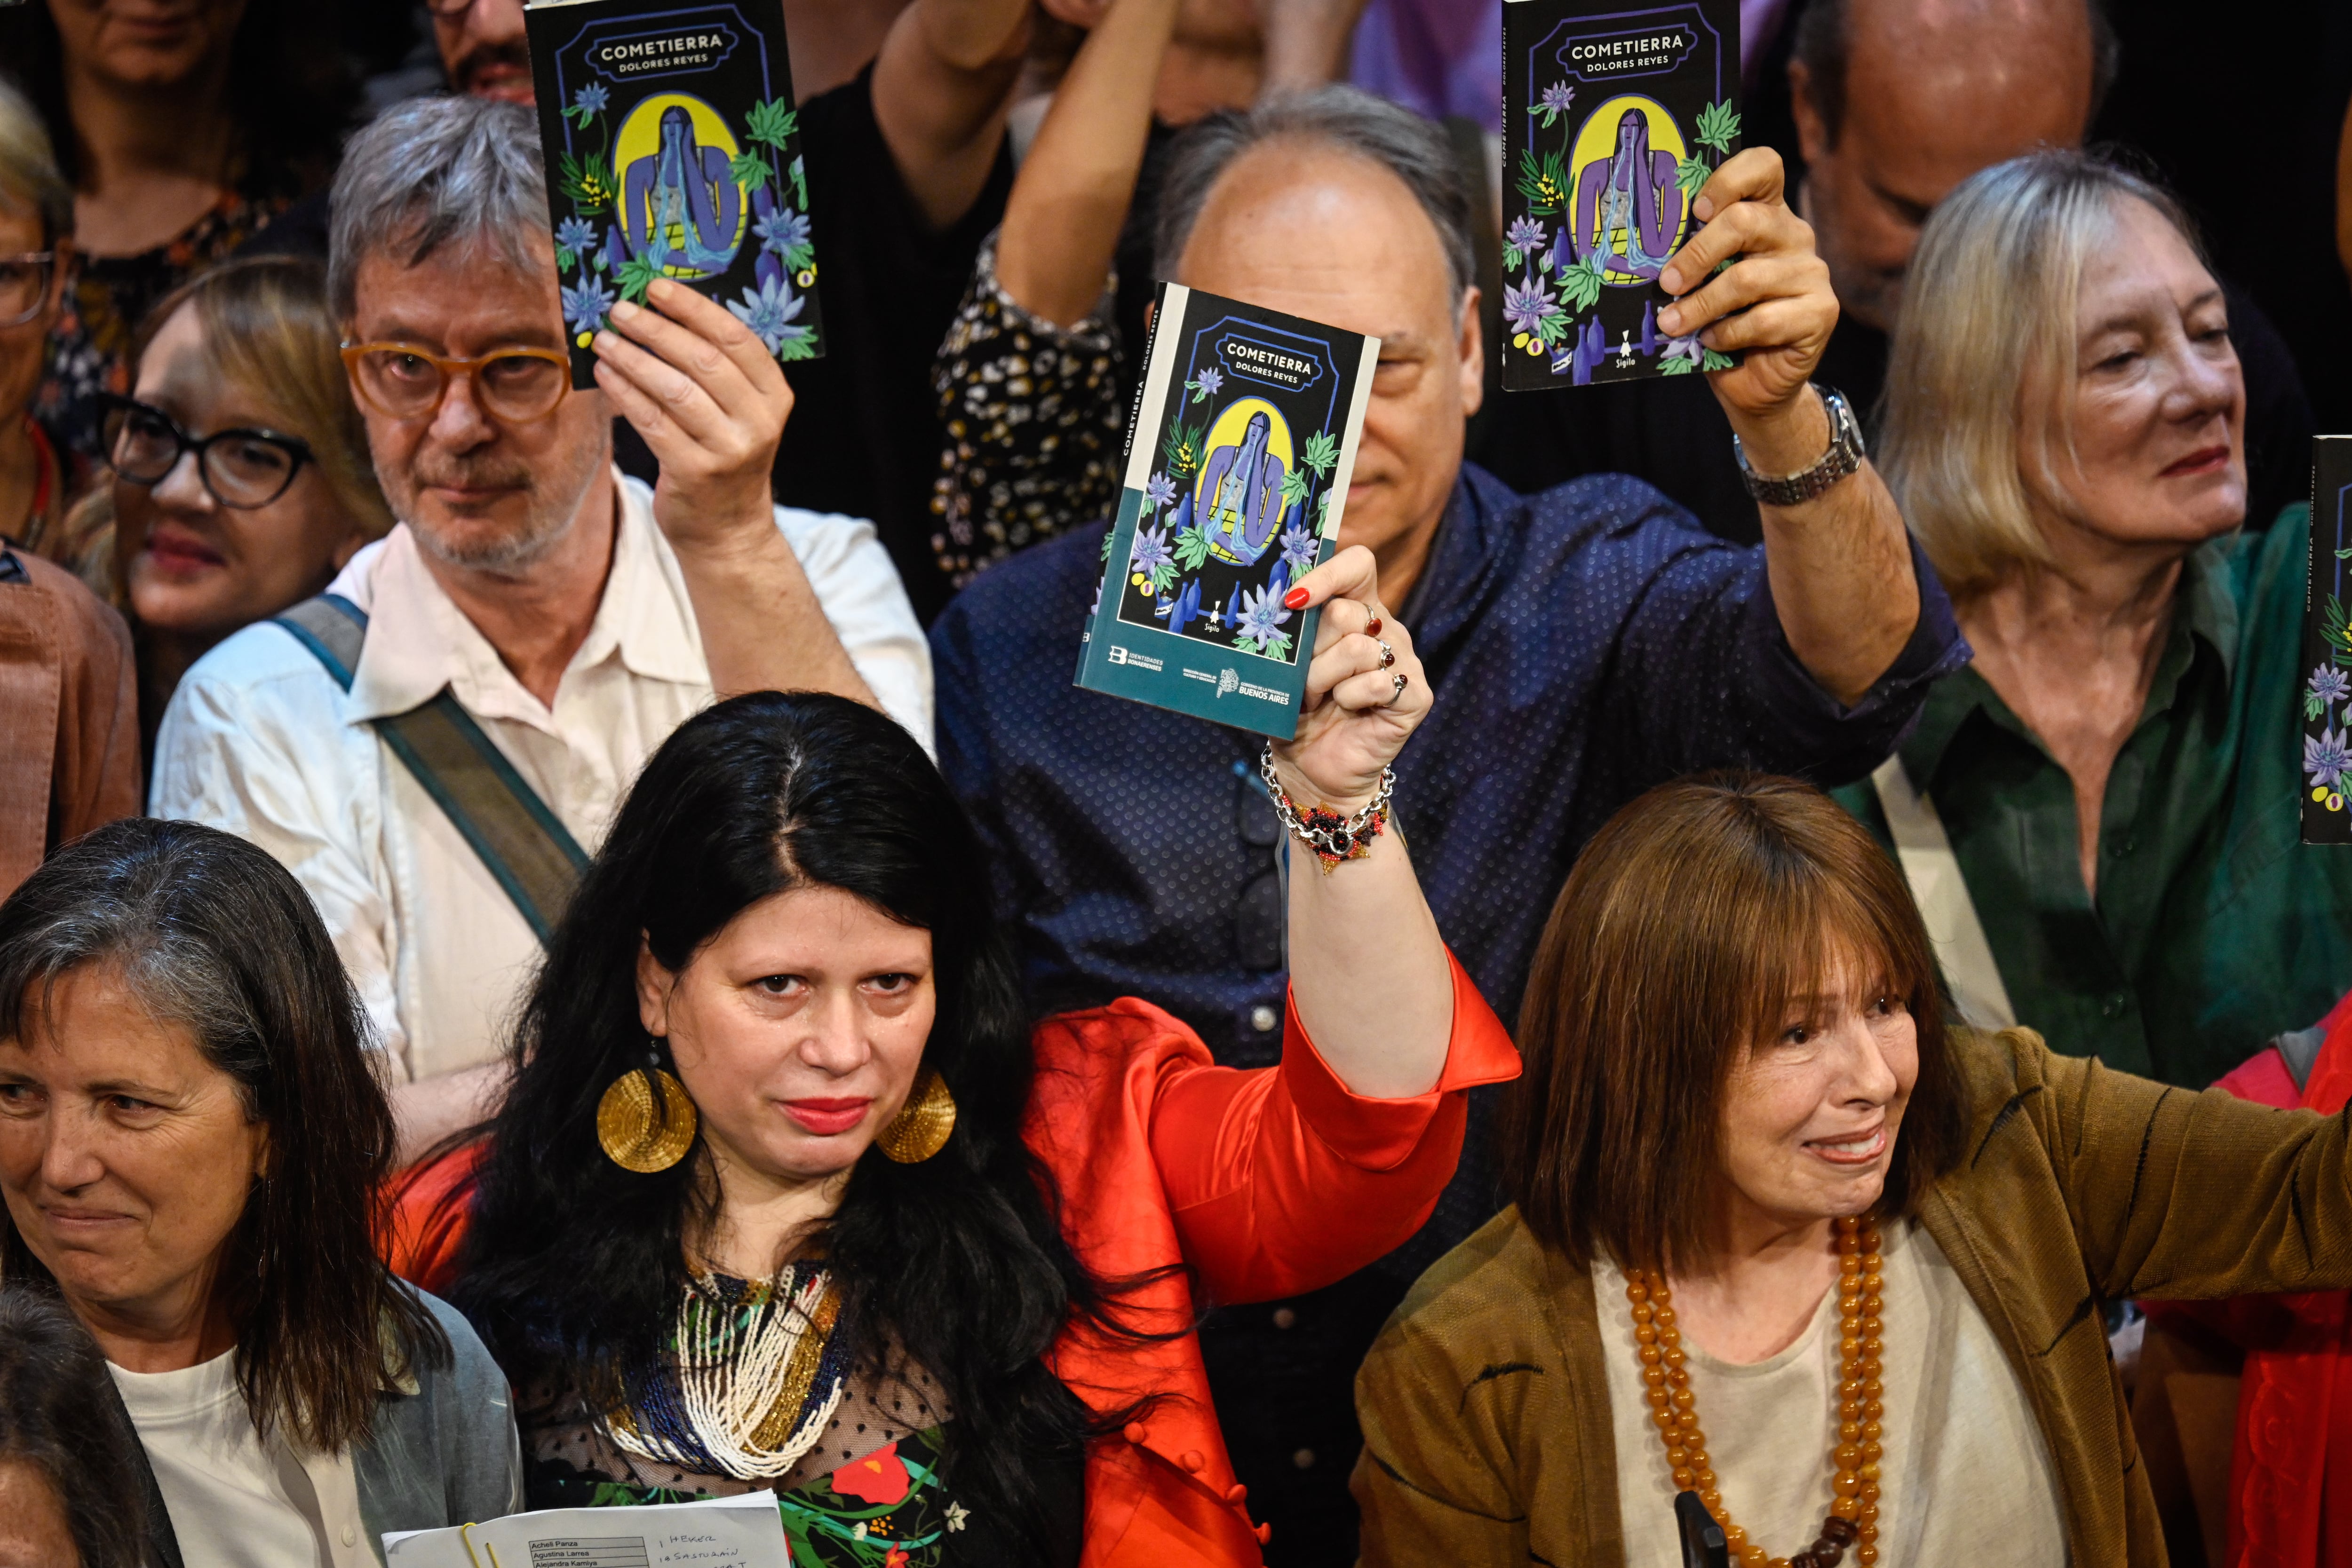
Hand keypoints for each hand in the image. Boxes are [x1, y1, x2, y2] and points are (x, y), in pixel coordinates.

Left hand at [591, 277, 790, 556]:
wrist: (728, 529)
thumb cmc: (725, 455)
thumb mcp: (740, 412)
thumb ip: (719, 370)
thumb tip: (662, 312)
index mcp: (775, 397)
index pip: (736, 339)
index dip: (694, 309)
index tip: (656, 287)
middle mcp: (758, 422)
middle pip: (703, 360)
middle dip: (656, 329)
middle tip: (620, 310)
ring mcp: (728, 450)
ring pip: (674, 389)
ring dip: (633, 359)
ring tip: (604, 340)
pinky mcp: (694, 472)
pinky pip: (652, 421)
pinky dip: (624, 393)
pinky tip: (605, 375)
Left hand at [1268, 545, 1429, 809]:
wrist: (1314, 767)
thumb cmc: (1298, 711)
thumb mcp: (1287, 666)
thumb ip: (1291, 633)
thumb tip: (1280, 605)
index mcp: (1357, 610)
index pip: (1358, 565)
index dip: (1328, 574)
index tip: (1293, 599)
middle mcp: (1385, 629)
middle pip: (1345, 613)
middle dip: (1311, 651)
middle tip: (1303, 679)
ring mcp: (1404, 661)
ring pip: (1357, 650)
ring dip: (1323, 680)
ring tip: (1319, 699)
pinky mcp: (1416, 696)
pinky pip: (1378, 684)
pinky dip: (1351, 699)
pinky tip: (1347, 710)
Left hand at [1654, 147, 1835, 439]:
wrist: (1755, 382)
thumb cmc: (1721, 322)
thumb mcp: (1702, 282)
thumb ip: (1691, 256)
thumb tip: (1646, 249)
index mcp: (1767, 214)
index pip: (1763, 167)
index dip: (1728, 180)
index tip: (1695, 210)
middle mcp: (1795, 235)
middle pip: (1745, 221)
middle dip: (1696, 254)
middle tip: (1667, 283)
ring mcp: (1812, 273)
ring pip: (1748, 278)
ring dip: (1701, 304)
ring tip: (1672, 323)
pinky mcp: (1820, 313)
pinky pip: (1764, 320)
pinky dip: (1728, 333)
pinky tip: (1710, 341)